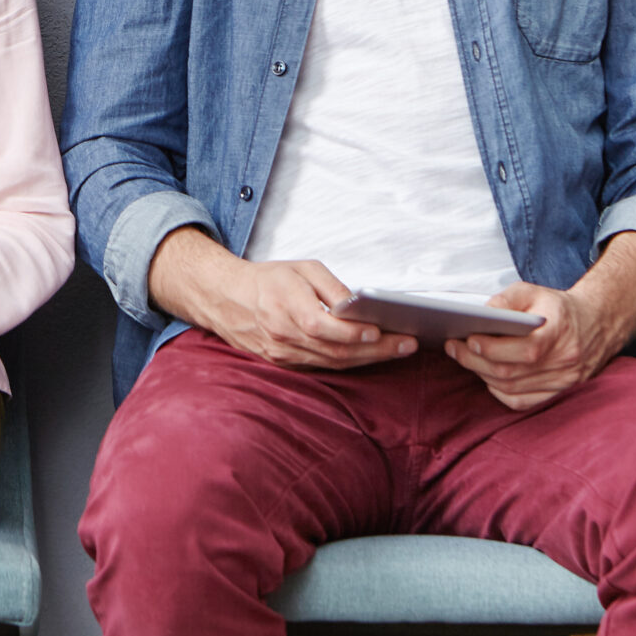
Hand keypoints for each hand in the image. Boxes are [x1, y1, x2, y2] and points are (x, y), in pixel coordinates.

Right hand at [147, 229, 416, 370]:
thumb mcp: (302, 269)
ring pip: (333, 363)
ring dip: (368, 359)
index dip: (355, 333)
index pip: (326, 328)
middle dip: (376, 350)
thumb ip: (332, 288)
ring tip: (398, 351)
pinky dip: (349, 363)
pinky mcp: (285, 364)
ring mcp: (285, 354)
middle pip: (337, 350)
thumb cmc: (268, 280)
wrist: (228, 299)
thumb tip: (359, 306)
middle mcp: (285, 336)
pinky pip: (323, 366)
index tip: (381, 331)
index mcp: (288, 309)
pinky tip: (370, 356)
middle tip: (408, 345)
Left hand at [447, 282, 627, 410]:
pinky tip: (487, 376)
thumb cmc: (557, 308)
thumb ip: (507, 300)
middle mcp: (565, 362)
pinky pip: (522, 402)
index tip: (468, 339)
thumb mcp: (533, 292)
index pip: (525, 350)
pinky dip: (500, 391)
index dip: (493, 348)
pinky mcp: (559, 393)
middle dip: (476, 361)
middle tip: (454, 348)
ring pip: (513, 388)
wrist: (595, 324)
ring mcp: (563, 382)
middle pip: (512, 372)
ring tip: (465, 358)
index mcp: (561, 332)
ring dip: (483, 375)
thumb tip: (481, 314)